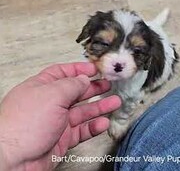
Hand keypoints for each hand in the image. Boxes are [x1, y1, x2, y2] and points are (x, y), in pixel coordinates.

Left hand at [0, 62, 120, 170]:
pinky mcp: (62, 139)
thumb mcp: (52, 95)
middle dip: (93, 88)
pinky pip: (82, 131)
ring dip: (99, 107)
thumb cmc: (24, 123)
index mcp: (42, 87)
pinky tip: (103, 123)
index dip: (79, 69)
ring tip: (115, 102)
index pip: (62, 72)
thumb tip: (84, 78)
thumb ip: (72, 85)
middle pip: (76, 92)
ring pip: (83, 112)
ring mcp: (56, 122)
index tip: (95, 69)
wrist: (14, 161)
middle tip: (108, 84)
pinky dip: (93, 127)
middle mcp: (50, 103)